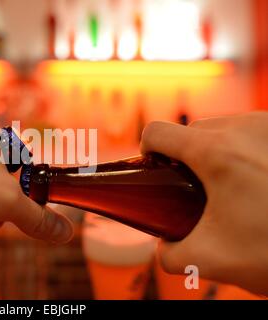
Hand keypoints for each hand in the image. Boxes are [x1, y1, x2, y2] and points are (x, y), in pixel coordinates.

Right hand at [141, 112, 267, 295]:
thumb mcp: (214, 260)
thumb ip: (172, 256)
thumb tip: (163, 249)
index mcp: (216, 153)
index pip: (157, 132)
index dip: (147, 151)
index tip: (156, 173)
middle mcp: (244, 128)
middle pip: (190, 131)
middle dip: (184, 159)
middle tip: (195, 192)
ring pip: (222, 129)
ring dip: (216, 153)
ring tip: (233, 189)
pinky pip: (251, 132)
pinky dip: (244, 151)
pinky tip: (258, 181)